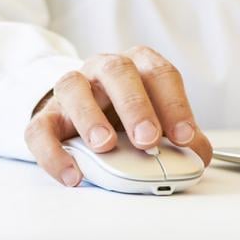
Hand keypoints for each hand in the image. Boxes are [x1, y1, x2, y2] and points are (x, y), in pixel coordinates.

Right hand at [24, 46, 212, 185]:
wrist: (84, 111)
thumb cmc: (128, 115)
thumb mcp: (159, 120)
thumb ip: (181, 136)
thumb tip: (198, 155)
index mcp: (139, 66)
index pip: (160, 74)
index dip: (175, 105)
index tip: (185, 137)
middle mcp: (104, 69)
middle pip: (118, 72)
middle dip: (135, 106)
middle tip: (148, 139)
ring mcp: (73, 89)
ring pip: (74, 87)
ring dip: (90, 117)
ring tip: (105, 146)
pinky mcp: (46, 116)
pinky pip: (41, 129)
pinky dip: (54, 153)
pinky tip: (72, 174)